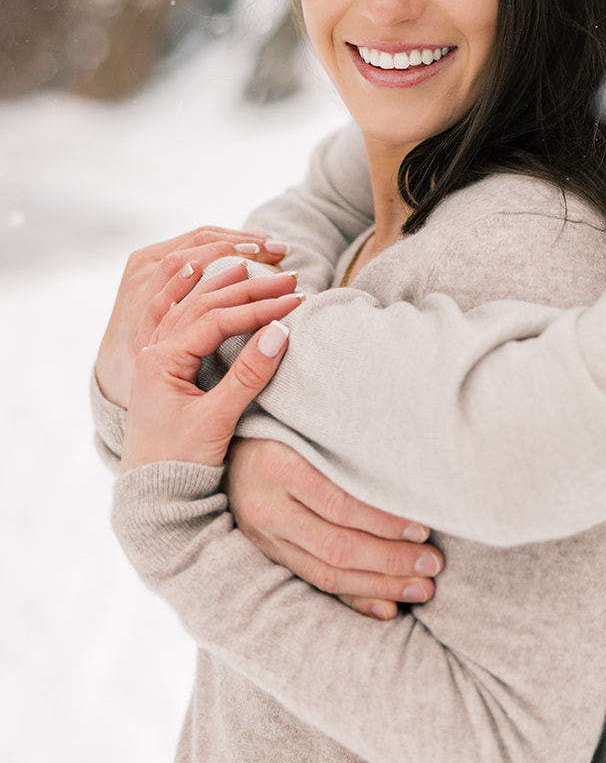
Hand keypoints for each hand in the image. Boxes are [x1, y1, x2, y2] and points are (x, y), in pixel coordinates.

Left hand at [122, 260, 302, 469]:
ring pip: (192, 305)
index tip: (295, 301)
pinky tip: (216, 283)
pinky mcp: (167, 365)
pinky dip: (207, 297)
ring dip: (227, 286)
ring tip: (259, 269)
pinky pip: (186, 316)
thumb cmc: (181, 462)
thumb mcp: (217, 420)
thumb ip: (249, 375)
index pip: (215, 319)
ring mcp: (158, 355)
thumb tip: (281, 331)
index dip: (258, 308)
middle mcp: (154, 350)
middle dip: (249, 288)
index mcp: (160, 360)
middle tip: (290, 279)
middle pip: (204, 303)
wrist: (152, 493)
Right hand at [226, 439, 443, 620]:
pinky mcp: (266, 555)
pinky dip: (353, 599)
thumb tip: (405, 473)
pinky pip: (313, 583)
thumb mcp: (305, 423)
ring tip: (421, 588)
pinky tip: (386, 607)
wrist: (217, 443)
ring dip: (379, 585)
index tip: (425, 528)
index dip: (385, 521)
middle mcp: (266, 507)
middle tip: (433, 565)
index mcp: (279, 467)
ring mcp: (262, 537)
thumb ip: (345, 447)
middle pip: (336, 546)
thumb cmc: (282, 425)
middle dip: (390, 560)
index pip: (341, 504)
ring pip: (325, 573)